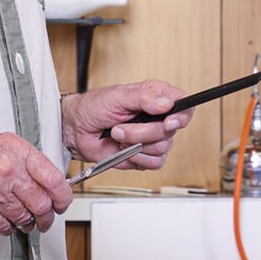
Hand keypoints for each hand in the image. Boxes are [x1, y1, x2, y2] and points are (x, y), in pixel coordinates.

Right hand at [0, 126, 74, 235]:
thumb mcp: (1, 140)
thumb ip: (25, 159)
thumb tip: (44, 178)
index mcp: (18, 153)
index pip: (54, 180)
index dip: (64, 197)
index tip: (63, 202)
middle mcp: (8, 173)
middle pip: (42, 205)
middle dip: (48, 216)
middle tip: (47, 219)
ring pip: (25, 219)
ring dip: (28, 224)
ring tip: (27, 222)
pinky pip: (4, 227)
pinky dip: (8, 228)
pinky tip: (6, 222)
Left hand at [63, 80, 190, 168]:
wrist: (76, 130)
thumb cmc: (93, 108)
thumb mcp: (117, 96)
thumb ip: (143, 97)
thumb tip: (166, 103)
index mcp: (155, 97)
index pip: (184, 105)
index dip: (181, 115)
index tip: (168, 121)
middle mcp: (157, 117)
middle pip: (172, 131)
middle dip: (144, 132)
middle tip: (121, 126)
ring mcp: (151, 138)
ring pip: (162, 149)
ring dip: (136, 144)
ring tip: (118, 135)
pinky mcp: (145, 156)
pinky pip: (154, 163)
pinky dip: (136, 158)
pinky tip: (123, 149)